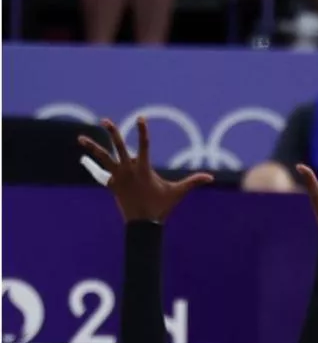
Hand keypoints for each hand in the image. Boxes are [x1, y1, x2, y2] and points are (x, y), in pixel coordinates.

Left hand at [78, 118, 212, 222]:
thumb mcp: (178, 193)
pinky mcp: (112, 185)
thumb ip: (193, 182)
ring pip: (103, 158)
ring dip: (92, 148)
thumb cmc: (161, 207)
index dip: (143, 131)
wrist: (143, 224)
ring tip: (80, 138)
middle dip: (112, 133)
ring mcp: (118, 177)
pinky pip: (101, 173)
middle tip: (105, 121)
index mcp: (143, 168)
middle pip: (118, 147)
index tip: (140, 118)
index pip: (144, 145)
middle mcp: (128, 170)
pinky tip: (85, 159)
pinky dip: (94, 167)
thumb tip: (210, 177)